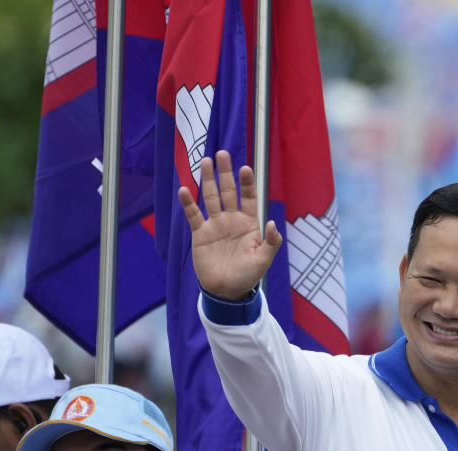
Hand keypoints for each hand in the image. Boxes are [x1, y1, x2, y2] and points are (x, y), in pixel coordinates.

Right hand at [180, 150, 281, 299]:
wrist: (225, 291)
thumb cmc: (247, 276)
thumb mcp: (263, 261)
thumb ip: (270, 243)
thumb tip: (273, 224)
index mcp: (248, 223)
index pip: (248, 197)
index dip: (246, 183)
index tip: (245, 169)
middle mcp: (231, 219)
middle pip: (228, 191)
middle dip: (225, 173)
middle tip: (222, 153)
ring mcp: (215, 225)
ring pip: (210, 197)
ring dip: (208, 180)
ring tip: (205, 162)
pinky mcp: (200, 234)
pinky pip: (193, 215)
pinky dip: (188, 203)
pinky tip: (184, 190)